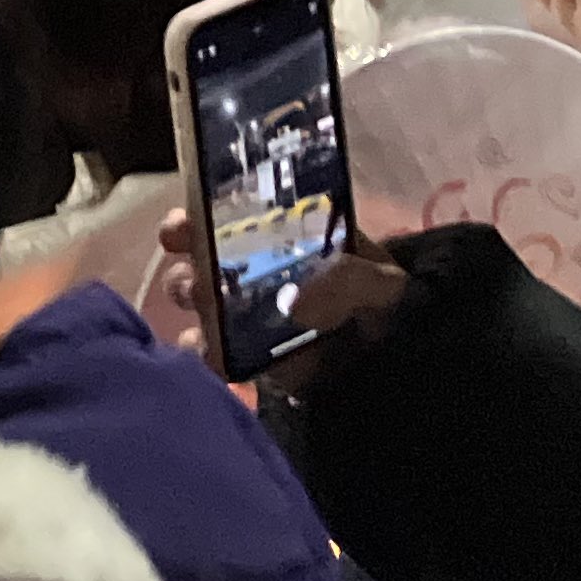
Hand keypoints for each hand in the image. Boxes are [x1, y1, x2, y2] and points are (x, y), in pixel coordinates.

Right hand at [152, 204, 406, 391]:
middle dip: (187, 254)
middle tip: (193, 265)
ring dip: (187, 295)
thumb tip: (293, 300)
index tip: (184, 222)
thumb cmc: (385, 308)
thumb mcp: (378, 282)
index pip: (231, 213)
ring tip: (202, 307)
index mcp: (283, 236)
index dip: (201, 212)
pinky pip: (207, 346)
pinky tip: (204, 347)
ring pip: (196, 294)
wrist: (396, 368)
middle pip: (203, 250)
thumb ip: (344, 280)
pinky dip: (198, 347)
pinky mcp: (243, 352)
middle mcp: (255, 266)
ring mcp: (245, 309)